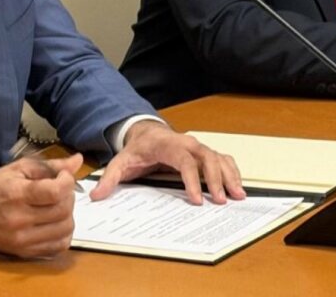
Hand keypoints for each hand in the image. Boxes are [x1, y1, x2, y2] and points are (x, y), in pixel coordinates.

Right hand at [0, 153, 82, 258]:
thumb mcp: (18, 169)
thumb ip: (50, 166)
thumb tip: (77, 161)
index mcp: (18, 194)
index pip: (56, 191)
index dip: (67, 181)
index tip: (64, 176)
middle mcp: (20, 220)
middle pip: (63, 211)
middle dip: (69, 196)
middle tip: (61, 189)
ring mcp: (22, 240)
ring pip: (64, 230)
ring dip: (68, 215)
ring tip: (57, 205)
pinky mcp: (24, 252)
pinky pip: (57, 247)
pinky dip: (63, 234)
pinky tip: (54, 222)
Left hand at [89, 121, 244, 204]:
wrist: (146, 133)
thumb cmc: (137, 149)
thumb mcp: (121, 162)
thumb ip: (109, 178)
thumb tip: (97, 195)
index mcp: (167, 145)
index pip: (184, 160)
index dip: (191, 179)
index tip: (197, 199)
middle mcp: (187, 143)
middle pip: (206, 158)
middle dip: (216, 179)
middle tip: (221, 201)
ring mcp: (198, 147)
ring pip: (218, 157)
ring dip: (229, 175)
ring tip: (238, 196)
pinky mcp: (204, 152)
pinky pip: (223, 159)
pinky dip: (232, 171)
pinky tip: (238, 187)